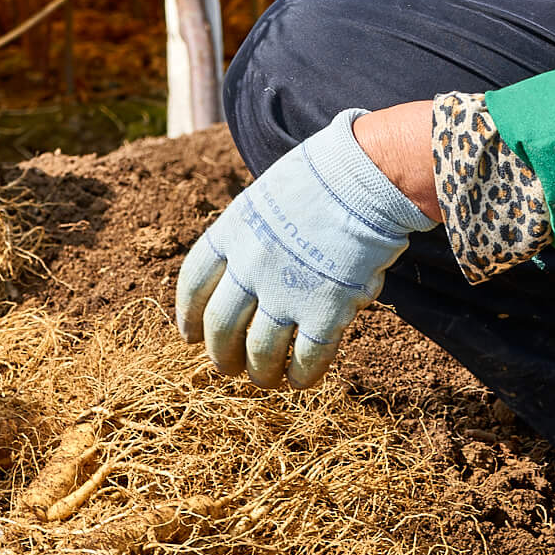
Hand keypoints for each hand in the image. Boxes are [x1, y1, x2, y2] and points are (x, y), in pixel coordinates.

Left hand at [176, 109, 436, 388]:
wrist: (367, 176)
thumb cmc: (323, 178)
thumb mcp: (267, 197)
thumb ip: (250, 236)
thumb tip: (245, 269)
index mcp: (233, 231)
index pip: (194, 282)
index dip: (188, 315)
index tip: (190, 335)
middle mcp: (251, 265)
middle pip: (220, 327)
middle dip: (220, 354)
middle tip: (227, 366)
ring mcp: (286, 291)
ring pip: (259, 353)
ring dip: (259, 373)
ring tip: (265, 379)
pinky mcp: (326, 310)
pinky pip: (307, 359)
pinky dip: (302, 375)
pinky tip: (302, 379)